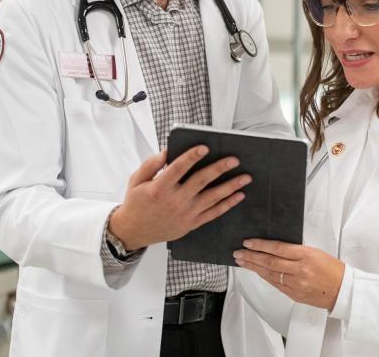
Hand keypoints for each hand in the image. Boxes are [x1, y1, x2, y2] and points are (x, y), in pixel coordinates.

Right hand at [108, 147, 250, 250]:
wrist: (134, 232)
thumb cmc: (136, 203)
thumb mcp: (136, 180)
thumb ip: (151, 164)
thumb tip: (167, 151)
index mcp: (159, 188)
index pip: (178, 169)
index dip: (192, 157)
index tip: (205, 147)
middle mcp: (174, 201)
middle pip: (201, 181)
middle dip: (219, 169)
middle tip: (234, 160)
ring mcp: (185, 214)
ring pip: (212, 197)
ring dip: (231, 186)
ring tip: (245, 177)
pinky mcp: (191, 224)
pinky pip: (213, 213)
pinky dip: (228, 204)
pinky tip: (239, 195)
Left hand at [233, 239, 344, 309]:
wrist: (341, 290)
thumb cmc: (332, 269)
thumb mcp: (315, 252)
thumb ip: (296, 251)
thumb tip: (275, 247)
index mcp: (306, 256)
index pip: (278, 248)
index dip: (261, 245)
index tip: (248, 242)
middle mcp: (299, 270)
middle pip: (269, 262)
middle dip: (251, 256)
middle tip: (238, 252)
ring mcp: (295, 284)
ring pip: (269, 274)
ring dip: (253, 267)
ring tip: (242, 261)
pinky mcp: (293, 294)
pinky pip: (275, 284)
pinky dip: (264, 277)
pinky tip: (256, 272)